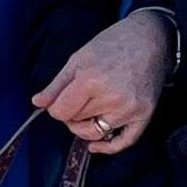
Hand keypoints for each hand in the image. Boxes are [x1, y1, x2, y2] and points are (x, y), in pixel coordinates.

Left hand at [33, 10, 172, 154]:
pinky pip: (124, 141)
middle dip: (72, 113)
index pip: (61, 111)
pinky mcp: (144, 115)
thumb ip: (56, 84)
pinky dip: (108, 147)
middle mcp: (111, 98)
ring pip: (95, 132)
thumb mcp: (78, 59)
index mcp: (91, 80)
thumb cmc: (112, 44)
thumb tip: (37, 103)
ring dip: (86, 127)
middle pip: (77, 121)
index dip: (56, 108)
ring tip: (88, 112)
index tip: (60, 99)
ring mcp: (129, 108)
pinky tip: (95, 146)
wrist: (149, 39)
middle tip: (78, 98)